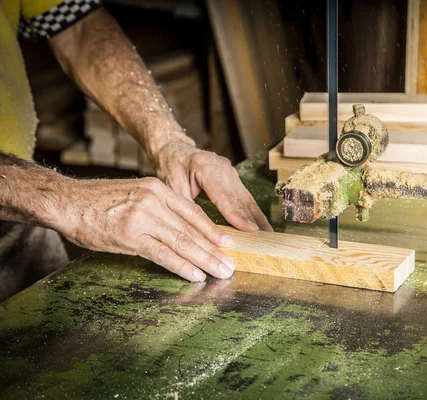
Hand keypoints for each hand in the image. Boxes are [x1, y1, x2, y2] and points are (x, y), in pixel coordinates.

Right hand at [58, 177, 236, 281]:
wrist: (67, 202)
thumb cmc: (100, 202)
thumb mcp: (135, 194)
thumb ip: (159, 209)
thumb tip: (183, 230)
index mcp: (158, 189)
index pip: (193, 213)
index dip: (213, 230)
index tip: (228, 243)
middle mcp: (154, 201)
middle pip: (192, 229)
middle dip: (214, 250)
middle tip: (231, 264)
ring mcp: (142, 218)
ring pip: (182, 242)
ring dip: (204, 260)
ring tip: (220, 272)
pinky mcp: (130, 236)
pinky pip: (162, 254)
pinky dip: (181, 266)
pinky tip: (195, 275)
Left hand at [152, 139, 272, 231]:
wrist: (174, 150)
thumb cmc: (171, 168)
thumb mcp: (172, 188)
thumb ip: (187, 208)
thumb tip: (200, 232)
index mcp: (205, 167)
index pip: (224, 197)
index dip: (238, 216)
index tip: (250, 230)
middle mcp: (222, 167)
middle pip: (239, 198)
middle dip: (252, 220)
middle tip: (264, 238)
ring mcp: (230, 171)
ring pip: (245, 198)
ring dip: (257, 217)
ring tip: (267, 234)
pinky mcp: (233, 176)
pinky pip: (244, 196)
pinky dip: (252, 211)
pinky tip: (261, 223)